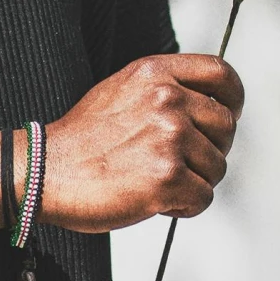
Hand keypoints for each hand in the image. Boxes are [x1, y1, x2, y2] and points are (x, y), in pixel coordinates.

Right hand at [42, 54, 242, 233]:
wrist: (46, 170)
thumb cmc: (83, 139)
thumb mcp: (122, 90)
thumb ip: (165, 89)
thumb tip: (209, 103)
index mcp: (155, 74)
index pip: (221, 73)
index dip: (233, 98)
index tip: (227, 115)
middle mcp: (167, 100)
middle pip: (226, 126)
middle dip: (210, 149)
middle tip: (179, 162)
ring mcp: (170, 138)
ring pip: (217, 167)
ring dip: (195, 181)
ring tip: (156, 181)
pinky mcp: (168, 178)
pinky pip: (204, 198)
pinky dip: (185, 207)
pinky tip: (156, 201)